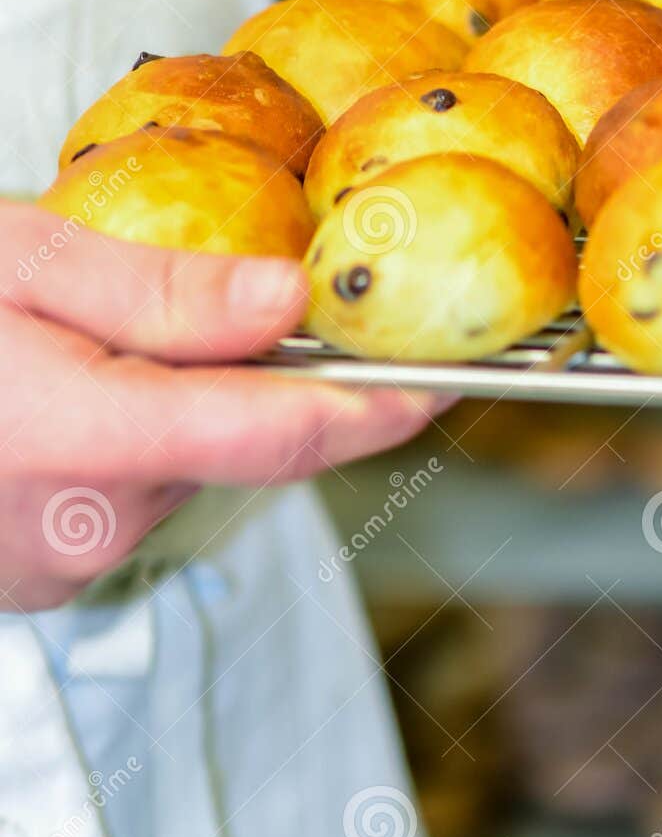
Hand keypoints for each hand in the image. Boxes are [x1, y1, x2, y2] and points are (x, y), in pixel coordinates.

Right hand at [0, 205, 445, 610]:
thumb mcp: (22, 261)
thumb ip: (160, 291)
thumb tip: (289, 300)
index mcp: (78, 439)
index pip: (280, 433)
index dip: (379, 404)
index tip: (445, 374)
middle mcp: (81, 529)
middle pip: (237, 445)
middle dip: (255, 374)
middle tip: (233, 295)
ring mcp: (55, 566)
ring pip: (185, 467)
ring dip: (182, 406)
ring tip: (95, 332)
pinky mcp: (38, 575)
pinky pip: (129, 495)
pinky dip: (132, 442)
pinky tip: (70, 386)